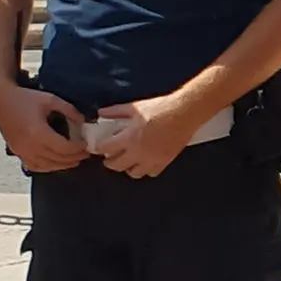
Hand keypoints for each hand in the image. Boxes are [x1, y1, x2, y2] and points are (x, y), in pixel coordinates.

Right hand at [0, 80, 92, 172]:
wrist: (1, 100)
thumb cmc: (24, 98)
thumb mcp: (50, 100)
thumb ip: (69, 110)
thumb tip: (84, 122)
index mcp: (38, 133)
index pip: (64, 148)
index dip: (78, 149)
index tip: (86, 146)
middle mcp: (29, 146)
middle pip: (57, 159)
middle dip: (74, 158)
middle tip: (85, 154)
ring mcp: (22, 151)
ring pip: (47, 166)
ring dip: (62, 165)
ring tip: (74, 160)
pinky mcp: (17, 152)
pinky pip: (35, 166)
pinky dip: (47, 167)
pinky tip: (56, 163)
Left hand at [94, 91, 210, 178]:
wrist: (184, 113)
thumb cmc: (159, 109)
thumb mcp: (135, 107)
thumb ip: (116, 112)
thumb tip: (101, 113)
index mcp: (128, 138)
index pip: (106, 148)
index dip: (98, 148)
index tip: (97, 146)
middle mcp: (138, 152)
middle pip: (117, 166)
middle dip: (109, 162)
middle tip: (109, 157)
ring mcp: (152, 159)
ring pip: (134, 173)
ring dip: (127, 168)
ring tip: (127, 160)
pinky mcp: (164, 161)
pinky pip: (151, 173)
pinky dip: (146, 169)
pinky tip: (145, 161)